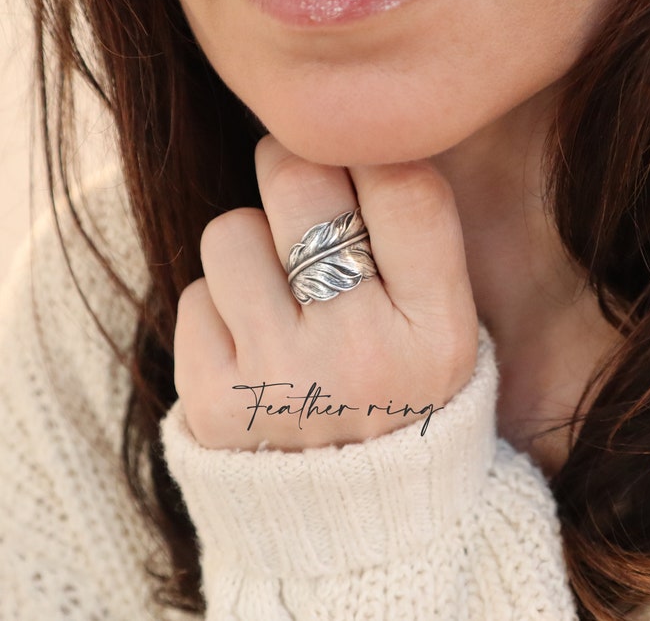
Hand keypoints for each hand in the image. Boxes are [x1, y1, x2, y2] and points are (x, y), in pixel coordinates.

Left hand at [174, 136, 478, 450]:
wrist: (354, 520)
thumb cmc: (400, 397)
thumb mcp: (444, 334)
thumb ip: (412, 243)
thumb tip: (337, 140)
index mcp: (436, 335)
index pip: (406, 186)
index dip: (371, 153)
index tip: (355, 165)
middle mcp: (360, 357)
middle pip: (300, 181)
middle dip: (293, 169)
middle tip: (301, 197)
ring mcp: (280, 382)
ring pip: (231, 232)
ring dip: (251, 249)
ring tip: (281, 299)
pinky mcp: (213, 403)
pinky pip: (194, 295)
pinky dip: (220, 308)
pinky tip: (253, 348)